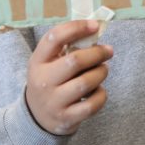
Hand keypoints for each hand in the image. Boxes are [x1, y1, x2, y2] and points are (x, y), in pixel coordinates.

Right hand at [25, 19, 113, 135]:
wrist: (36, 117)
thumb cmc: (49, 81)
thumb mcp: (48, 63)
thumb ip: (66, 48)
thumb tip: (95, 31)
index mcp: (37, 61)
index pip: (55, 37)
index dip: (77, 28)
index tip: (95, 25)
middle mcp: (43, 81)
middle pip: (75, 60)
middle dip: (97, 53)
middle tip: (108, 51)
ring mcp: (54, 102)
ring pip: (86, 82)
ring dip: (101, 72)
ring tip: (103, 70)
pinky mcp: (66, 118)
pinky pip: (92, 104)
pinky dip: (101, 94)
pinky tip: (99, 90)